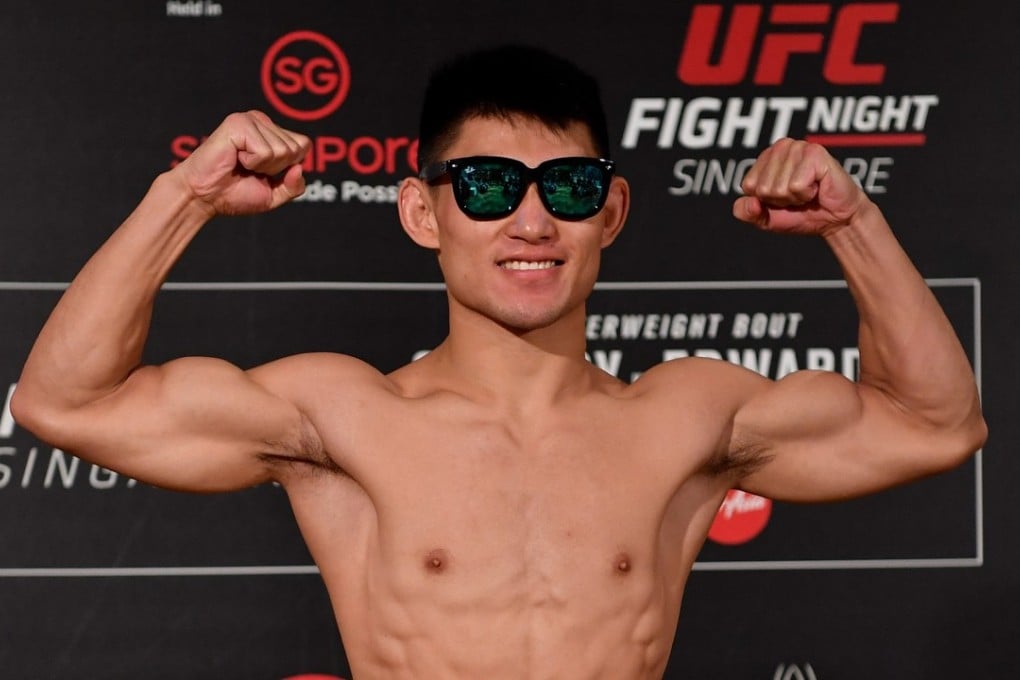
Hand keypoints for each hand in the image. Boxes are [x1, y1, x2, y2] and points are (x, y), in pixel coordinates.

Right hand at [171, 110, 310, 216]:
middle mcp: (262, 121)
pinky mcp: (238, 123)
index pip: (304, 145)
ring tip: (240, 163)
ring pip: (281, 150)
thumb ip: (294, 186)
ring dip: (262, 166)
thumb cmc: (233, 194)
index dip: (288, 167)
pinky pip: (264, 151)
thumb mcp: (274, 195)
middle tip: (248, 169)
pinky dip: (252, 162)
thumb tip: (299, 168)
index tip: (263, 172)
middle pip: (295, 149)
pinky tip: (235, 158)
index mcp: (271, 132)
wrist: (203, 197)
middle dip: (276, 168)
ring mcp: (250, 119)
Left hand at [733, 138, 868, 236]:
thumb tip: (750, 202)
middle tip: (799, 195)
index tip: (783, 198)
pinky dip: (807, 193)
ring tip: (809, 191)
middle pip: (763, 187)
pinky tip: (818, 187)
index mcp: (766, 158)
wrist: (835, 219)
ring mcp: (798, 147)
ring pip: (779, 187)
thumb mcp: (765, 218)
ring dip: (796, 197)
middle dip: (781, 199)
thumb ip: (746, 212)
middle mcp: (781, 147)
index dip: (766, 200)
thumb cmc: (802, 213)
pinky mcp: (814, 153)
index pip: (749, 186)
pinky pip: (796, 185)